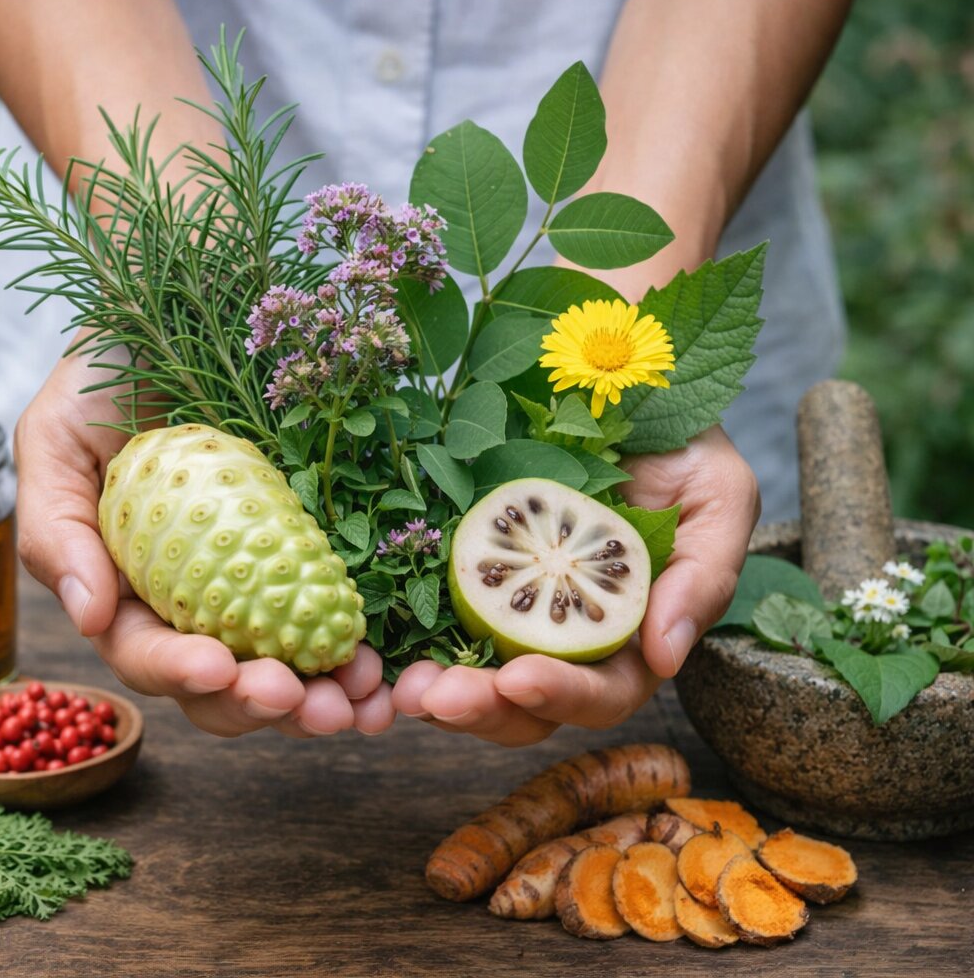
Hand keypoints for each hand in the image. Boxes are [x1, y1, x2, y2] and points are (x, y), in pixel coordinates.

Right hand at [14, 349, 396, 736]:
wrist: (175, 311)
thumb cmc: (101, 374)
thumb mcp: (53, 439)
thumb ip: (53, 528)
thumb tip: (88, 616)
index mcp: (120, 588)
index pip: (146, 652)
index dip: (180, 671)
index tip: (220, 668)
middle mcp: (186, 600)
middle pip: (220, 685)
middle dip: (262, 704)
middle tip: (308, 703)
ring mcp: (251, 584)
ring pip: (282, 669)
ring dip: (319, 700)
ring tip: (359, 703)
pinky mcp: (306, 559)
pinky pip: (331, 620)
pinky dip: (356, 655)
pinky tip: (384, 669)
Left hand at [392, 425, 758, 744]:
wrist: (619, 383)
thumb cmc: (680, 444)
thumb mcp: (717, 495)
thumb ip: (705, 575)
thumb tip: (667, 658)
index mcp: (628, 634)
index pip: (602, 692)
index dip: (562, 694)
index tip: (519, 678)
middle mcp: (564, 634)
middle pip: (526, 706)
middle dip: (482, 710)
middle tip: (436, 696)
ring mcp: (507, 610)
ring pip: (472, 680)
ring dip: (437, 694)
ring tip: (403, 689)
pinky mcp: (460, 577)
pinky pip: (427, 626)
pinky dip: (403, 647)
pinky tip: (377, 651)